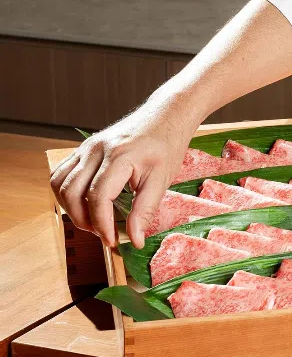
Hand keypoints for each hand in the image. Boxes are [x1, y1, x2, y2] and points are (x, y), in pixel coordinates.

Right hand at [49, 95, 198, 249]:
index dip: (102, 225)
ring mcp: (88, 146)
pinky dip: (66, 192)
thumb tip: (135, 240)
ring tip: (93, 219)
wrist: (166, 115)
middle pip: (72, 192)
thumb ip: (145, 211)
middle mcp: (98, 149)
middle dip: (83, 220)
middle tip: (103, 232)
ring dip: (70, 207)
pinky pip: (62, 173)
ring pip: (60, 183)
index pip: (98, 197)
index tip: (112, 241)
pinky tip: (85, 201)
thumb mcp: (163, 179)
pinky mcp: (85, 148)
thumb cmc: (167, 144)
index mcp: (120, 156)